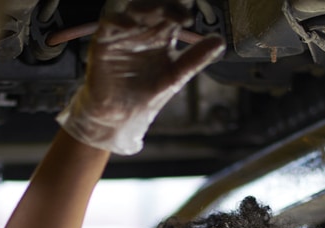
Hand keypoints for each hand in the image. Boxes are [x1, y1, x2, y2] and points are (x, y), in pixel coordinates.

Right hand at [57, 0, 224, 155]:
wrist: (122, 117)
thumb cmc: (146, 95)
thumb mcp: (176, 76)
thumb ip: (196, 58)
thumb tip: (220, 41)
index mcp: (161, 34)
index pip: (172, 11)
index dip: (180, 8)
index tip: (189, 19)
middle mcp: (142, 29)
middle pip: (153, 5)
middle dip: (164, 3)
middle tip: (175, 12)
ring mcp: (123, 34)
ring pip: (132, 9)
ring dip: (145, 8)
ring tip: (157, 12)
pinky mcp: (104, 43)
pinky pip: (109, 24)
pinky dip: (119, 21)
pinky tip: (131, 26)